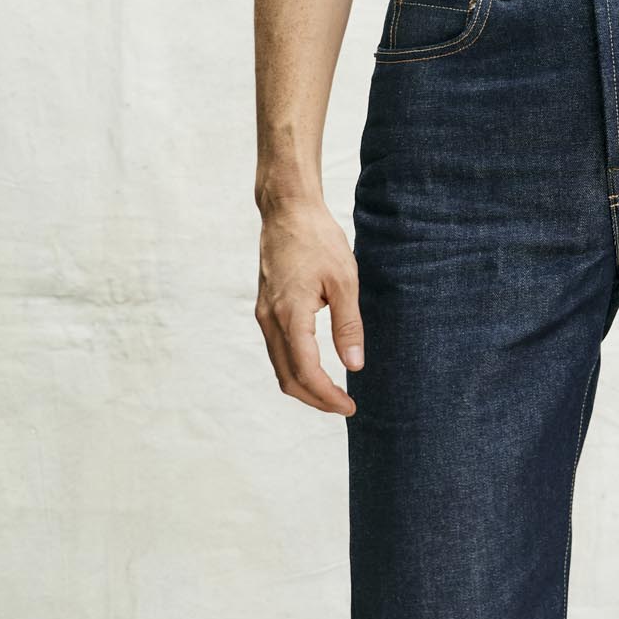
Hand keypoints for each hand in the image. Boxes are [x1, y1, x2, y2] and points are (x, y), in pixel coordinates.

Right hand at [254, 193, 362, 415]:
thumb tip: (354, 366)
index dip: (328, 396)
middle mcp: (270, 319)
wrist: (287, 211)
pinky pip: (276, 350)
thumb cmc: (318, 240)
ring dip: (304, 386)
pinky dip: (294, 367)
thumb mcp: (345, 281)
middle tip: (344, 406)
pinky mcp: (265, 308)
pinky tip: (315, 368)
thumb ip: (348, 326)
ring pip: (279, 366)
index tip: (349, 407)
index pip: (306, 372)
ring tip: (333, 393)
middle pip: (287, 378)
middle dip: (315, 399)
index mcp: (290, 315)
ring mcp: (263, 314)